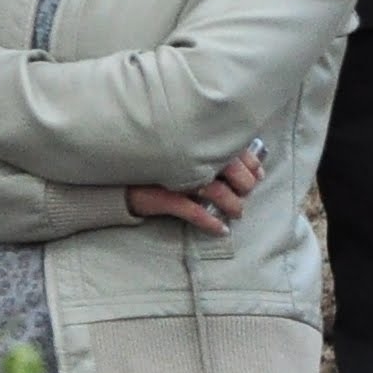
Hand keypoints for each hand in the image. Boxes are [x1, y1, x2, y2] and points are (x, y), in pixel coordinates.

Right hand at [125, 148, 263, 233]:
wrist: (114, 179)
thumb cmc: (154, 163)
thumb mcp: (182, 152)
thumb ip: (210, 152)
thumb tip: (252, 167)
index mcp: (193, 141)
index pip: (234, 149)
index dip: (252, 165)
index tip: (257, 175)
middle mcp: (185, 156)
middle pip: (230, 169)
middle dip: (244, 186)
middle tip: (244, 194)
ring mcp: (173, 176)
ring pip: (216, 192)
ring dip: (232, 205)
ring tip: (237, 214)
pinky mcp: (162, 196)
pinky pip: (192, 211)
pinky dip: (210, 222)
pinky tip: (221, 230)